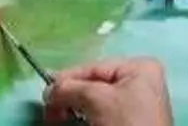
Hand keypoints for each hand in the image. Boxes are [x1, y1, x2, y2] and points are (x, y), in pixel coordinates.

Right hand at [43, 57, 172, 125]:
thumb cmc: (125, 123)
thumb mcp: (96, 99)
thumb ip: (70, 88)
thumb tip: (49, 91)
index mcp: (139, 68)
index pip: (94, 68)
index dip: (66, 79)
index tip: (46, 95)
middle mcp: (141, 82)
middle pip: (93, 85)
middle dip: (70, 97)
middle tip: (51, 113)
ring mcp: (136, 105)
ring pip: (95, 102)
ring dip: (74, 109)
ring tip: (59, 119)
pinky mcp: (129, 124)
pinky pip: (102, 115)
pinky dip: (85, 118)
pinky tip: (73, 122)